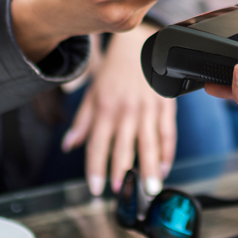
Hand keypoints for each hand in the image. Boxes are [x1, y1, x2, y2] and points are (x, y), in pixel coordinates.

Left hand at [61, 24, 176, 196]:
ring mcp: (148, 109)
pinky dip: (168, 151)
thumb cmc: (115, 71)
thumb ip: (83, 121)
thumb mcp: (93, 93)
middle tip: (122, 193)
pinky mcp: (165, 105)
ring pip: (149, 144)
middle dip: (122, 173)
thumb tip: (69, 145)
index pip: (98, 145)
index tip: (95, 189)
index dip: (95, 169)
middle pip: (124, 148)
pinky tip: (165, 166)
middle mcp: (126, 111)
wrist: (140, 45)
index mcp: (105, 109)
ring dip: (150, 169)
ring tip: (150, 189)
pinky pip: (168, 133)